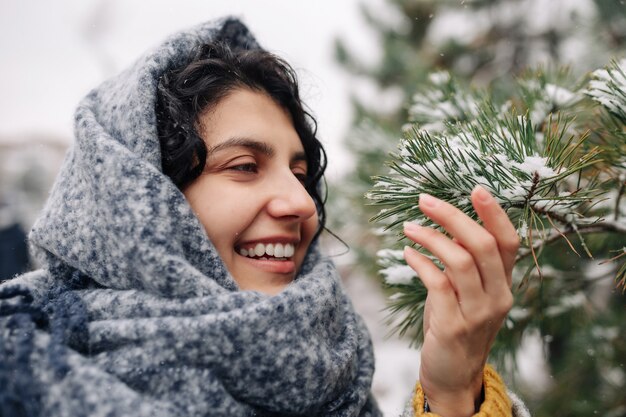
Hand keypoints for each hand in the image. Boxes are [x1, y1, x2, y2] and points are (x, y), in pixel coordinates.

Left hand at [403, 186, 517, 416]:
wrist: (454, 377)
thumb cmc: (457, 325)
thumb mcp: (467, 292)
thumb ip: (464, 262)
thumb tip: (443, 223)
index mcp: (504, 284)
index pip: (508, 242)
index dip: (494, 214)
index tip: (475, 188)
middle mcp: (497, 296)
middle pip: (482, 245)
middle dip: (452, 217)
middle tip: (424, 200)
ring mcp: (477, 313)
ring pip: (460, 261)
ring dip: (430, 238)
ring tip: (408, 227)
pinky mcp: (453, 326)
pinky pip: (437, 283)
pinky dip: (420, 263)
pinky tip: (407, 253)